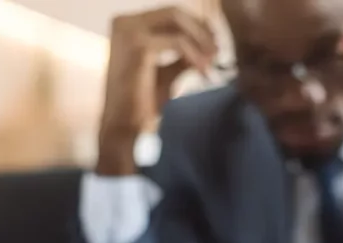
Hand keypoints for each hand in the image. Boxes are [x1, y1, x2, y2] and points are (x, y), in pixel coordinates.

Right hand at [96, 6, 217, 175]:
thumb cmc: (141, 105)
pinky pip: (179, 41)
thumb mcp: (166, 73)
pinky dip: (195, 55)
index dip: (197, 25)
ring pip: (178, 21)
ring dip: (201, 40)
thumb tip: (208, 43)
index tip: (215, 42)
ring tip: (213, 62)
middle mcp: (124, 23)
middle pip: (175, 12)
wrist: (124, 129)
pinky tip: (204, 72)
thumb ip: (182, 55)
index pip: (169, 14)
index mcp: (126, 26)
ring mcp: (129, 32)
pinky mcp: (138, 46)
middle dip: (202, 30)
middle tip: (218, 50)